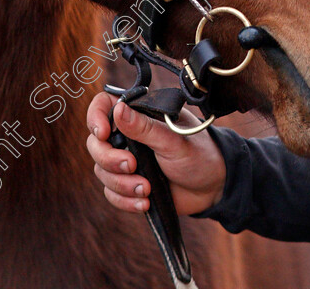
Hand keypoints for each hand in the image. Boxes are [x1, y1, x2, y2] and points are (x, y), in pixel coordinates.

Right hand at [86, 92, 226, 215]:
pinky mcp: (130, 184)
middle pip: (96, 144)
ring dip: (121, 184)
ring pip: (102, 171)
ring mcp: (127, 160)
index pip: (104, 105)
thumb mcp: (173, 140)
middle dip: (110, 159)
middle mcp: (128, 136)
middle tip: (132, 165)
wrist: (213, 187)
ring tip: (147, 189)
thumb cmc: (199, 154)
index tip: (104, 134)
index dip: (96, 117)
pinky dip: (125, 200)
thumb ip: (145, 127)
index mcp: (139, 115)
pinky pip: (111, 193)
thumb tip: (118, 110)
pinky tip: (144, 203)